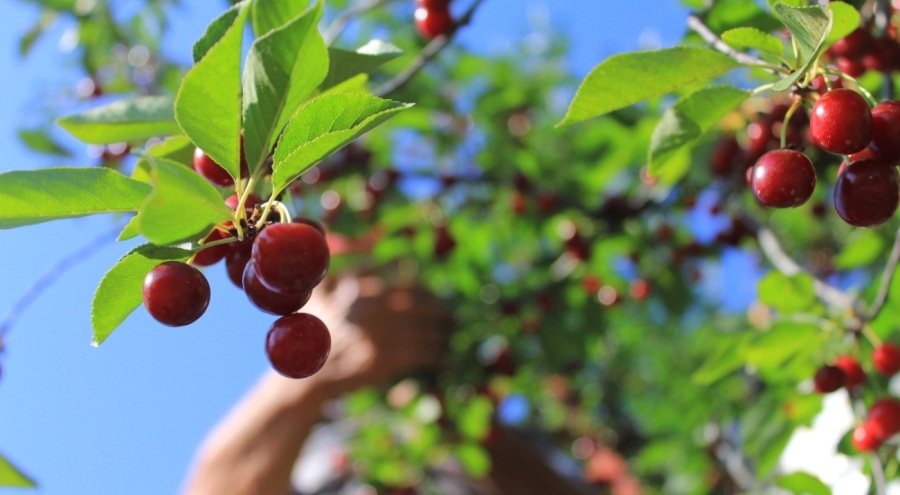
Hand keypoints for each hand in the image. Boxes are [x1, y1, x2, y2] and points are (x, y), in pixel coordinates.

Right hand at [304, 274, 451, 398]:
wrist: (307, 375)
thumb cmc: (315, 332)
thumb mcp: (321, 293)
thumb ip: (348, 269)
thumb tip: (380, 255)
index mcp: (360, 291)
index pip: (406, 286)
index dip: (426, 293)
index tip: (437, 300)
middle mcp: (371, 309)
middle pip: (420, 307)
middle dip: (440, 312)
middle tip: (452, 316)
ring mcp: (378, 335)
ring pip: (423, 330)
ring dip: (442, 334)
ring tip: (450, 336)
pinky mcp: (383, 361)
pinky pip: (420, 355)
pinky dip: (437, 357)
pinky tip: (445, 360)